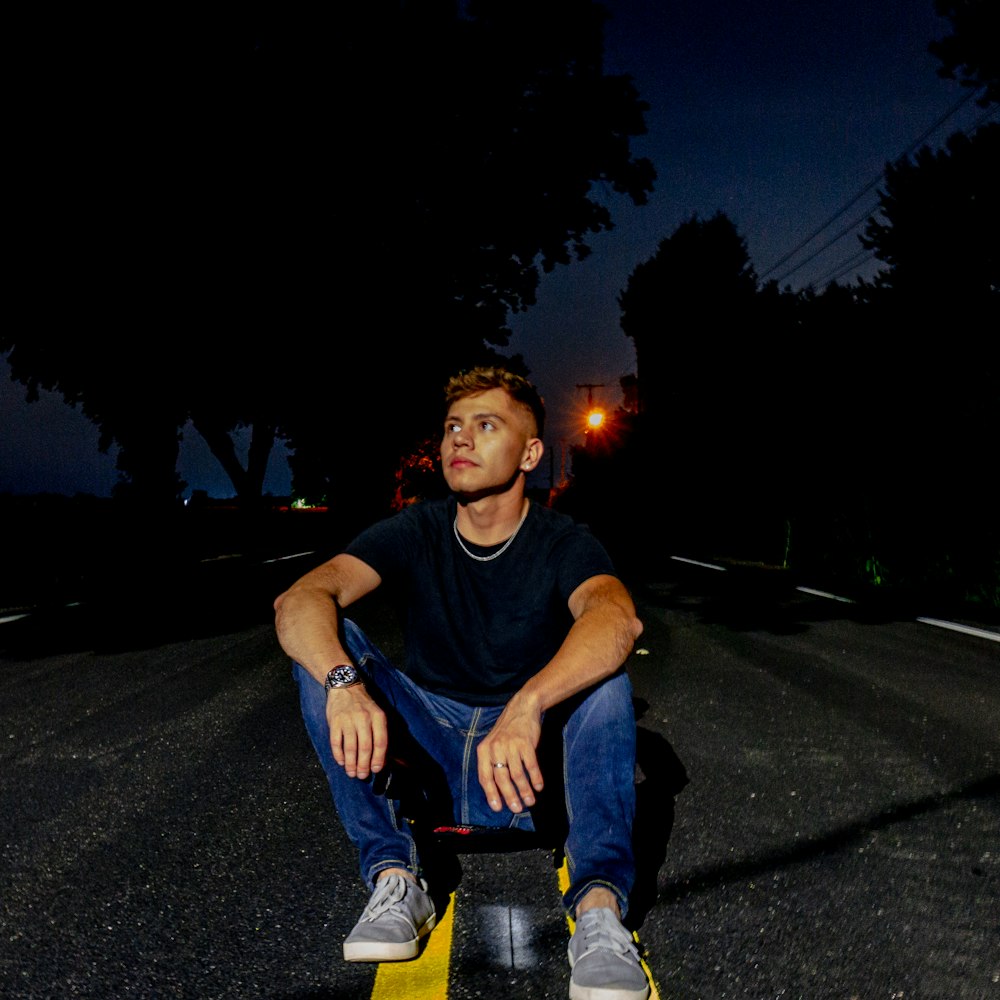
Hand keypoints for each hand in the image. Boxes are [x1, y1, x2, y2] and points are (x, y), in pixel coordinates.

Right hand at [326, 684, 386, 779]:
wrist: (345, 687)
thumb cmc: (364, 705)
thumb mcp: (377, 714)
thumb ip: (381, 733)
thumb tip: (384, 757)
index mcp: (378, 717)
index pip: (380, 742)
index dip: (378, 759)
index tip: (375, 770)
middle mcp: (363, 718)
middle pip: (365, 747)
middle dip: (364, 765)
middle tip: (362, 776)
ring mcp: (348, 720)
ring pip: (350, 748)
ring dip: (351, 764)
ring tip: (352, 773)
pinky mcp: (334, 722)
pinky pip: (336, 743)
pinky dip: (338, 755)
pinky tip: (341, 762)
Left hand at [476, 695, 543, 812]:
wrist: (522, 708)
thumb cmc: (507, 731)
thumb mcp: (493, 744)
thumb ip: (492, 764)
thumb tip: (497, 791)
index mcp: (484, 750)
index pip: (485, 777)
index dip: (491, 794)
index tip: (498, 808)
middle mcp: (495, 748)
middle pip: (501, 778)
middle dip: (509, 796)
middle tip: (516, 809)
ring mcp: (511, 745)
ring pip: (517, 774)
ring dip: (524, 790)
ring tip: (530, 801)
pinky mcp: (525, 743)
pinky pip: (531, 765)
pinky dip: (535, 778)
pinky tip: (539, 786)